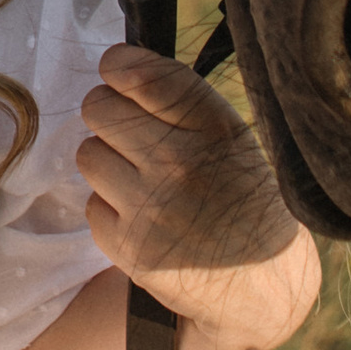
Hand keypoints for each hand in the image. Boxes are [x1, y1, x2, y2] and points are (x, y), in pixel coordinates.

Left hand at [78, 44, 319, 349]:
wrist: (261, 285)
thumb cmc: (241, 195)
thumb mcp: (231, 138)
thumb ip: (180, 103)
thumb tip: (116, 67)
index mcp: (213, 129)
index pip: (142, 75)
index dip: (117, 65)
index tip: (116, 71)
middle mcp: (180, 164)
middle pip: (98, 108)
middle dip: (107, 114)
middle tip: (128, 133)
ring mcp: (151, 207)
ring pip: (88, 154)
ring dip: (108, 162)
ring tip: (141, 179)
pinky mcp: (128, 247)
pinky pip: (92, 204)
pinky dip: (110, 209)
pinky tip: (143, 218)